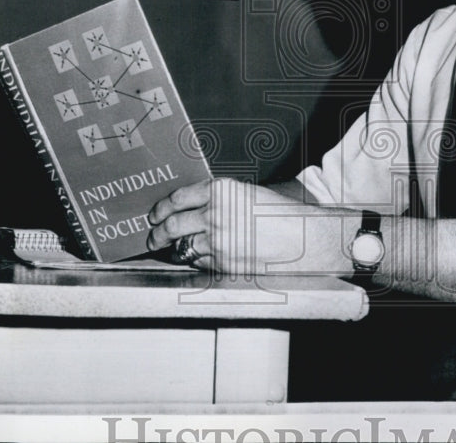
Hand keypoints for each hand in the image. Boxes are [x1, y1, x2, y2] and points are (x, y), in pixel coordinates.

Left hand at [147, 178, 347, 275]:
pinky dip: (193, 260)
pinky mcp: (224, 263)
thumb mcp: (245, 193)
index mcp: (221, 191)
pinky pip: (198, 262)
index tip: (155, 214)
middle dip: (158, 232)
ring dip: (173, 249)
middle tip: (153, 236)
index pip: (177, 199)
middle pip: (172, 224)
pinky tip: (195, 257)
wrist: (302, 237)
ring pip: (182, 247)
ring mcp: (218, 241)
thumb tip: (190, 208)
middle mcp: (216, 214)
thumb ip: (217, 198)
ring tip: (168, 249)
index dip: (161, 208)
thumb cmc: (279, 214)